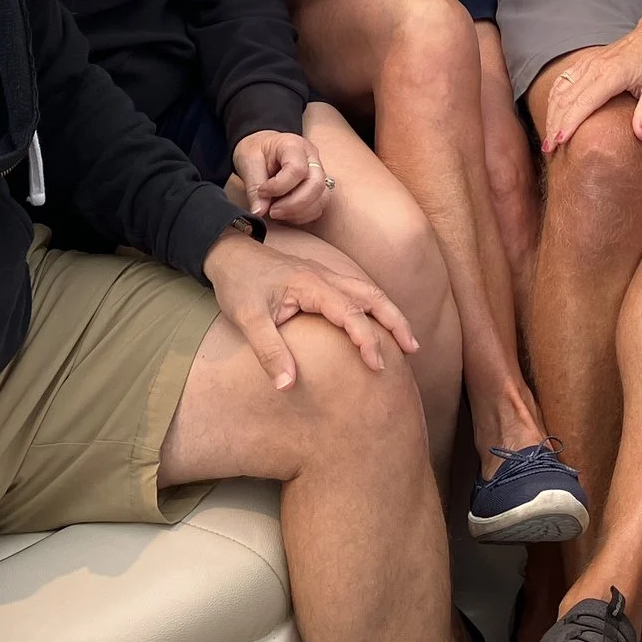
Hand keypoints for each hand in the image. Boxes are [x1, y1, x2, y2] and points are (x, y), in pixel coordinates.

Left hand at [203, 229, 417, 390]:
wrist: (228, 254)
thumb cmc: (238, 284)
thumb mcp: (248, 319)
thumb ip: (269, 351)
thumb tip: (288, 386)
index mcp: (311, 285)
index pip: (349, 312)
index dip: (366, 339)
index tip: (377, 365)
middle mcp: (325, 276)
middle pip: (371, 296)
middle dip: (395, 321)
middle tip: (412, 349)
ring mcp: (325, 274)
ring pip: (368, 291)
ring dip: (389, 312)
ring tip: (407, 339)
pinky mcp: (321, 278)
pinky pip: (357, 290)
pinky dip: (375, 306)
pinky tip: (379, 322)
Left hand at [233, 126, 331, 225]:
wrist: (262, 147)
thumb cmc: (256, 150)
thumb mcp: (248, 162)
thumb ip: (253, 188)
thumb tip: (259, 211)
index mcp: (294, 145)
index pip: (297, 169)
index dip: (278, 187)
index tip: (262, 192)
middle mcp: (311, 158)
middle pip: (316, 185)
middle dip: (294, 204)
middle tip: (272, 211)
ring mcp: (318, 172)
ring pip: (321, 198)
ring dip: (299, 212)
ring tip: (277, 212)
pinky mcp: (317, 187)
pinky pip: (319, 206)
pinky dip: (303, 215)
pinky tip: (285, 213)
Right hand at [541, 16, 641, 152]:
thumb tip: (641, 136)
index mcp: (614, 74)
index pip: (584, 102)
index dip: (569, 123)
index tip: (559, 142)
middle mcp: (595, 66)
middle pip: (567, 99)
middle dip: (555, 124)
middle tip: (549, 150)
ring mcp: (588, 62)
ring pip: (560, 90)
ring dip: (551, 114)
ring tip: (548, 138)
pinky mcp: (585, 61)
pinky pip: (563, 80)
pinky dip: (554, 99)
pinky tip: (552, 114)